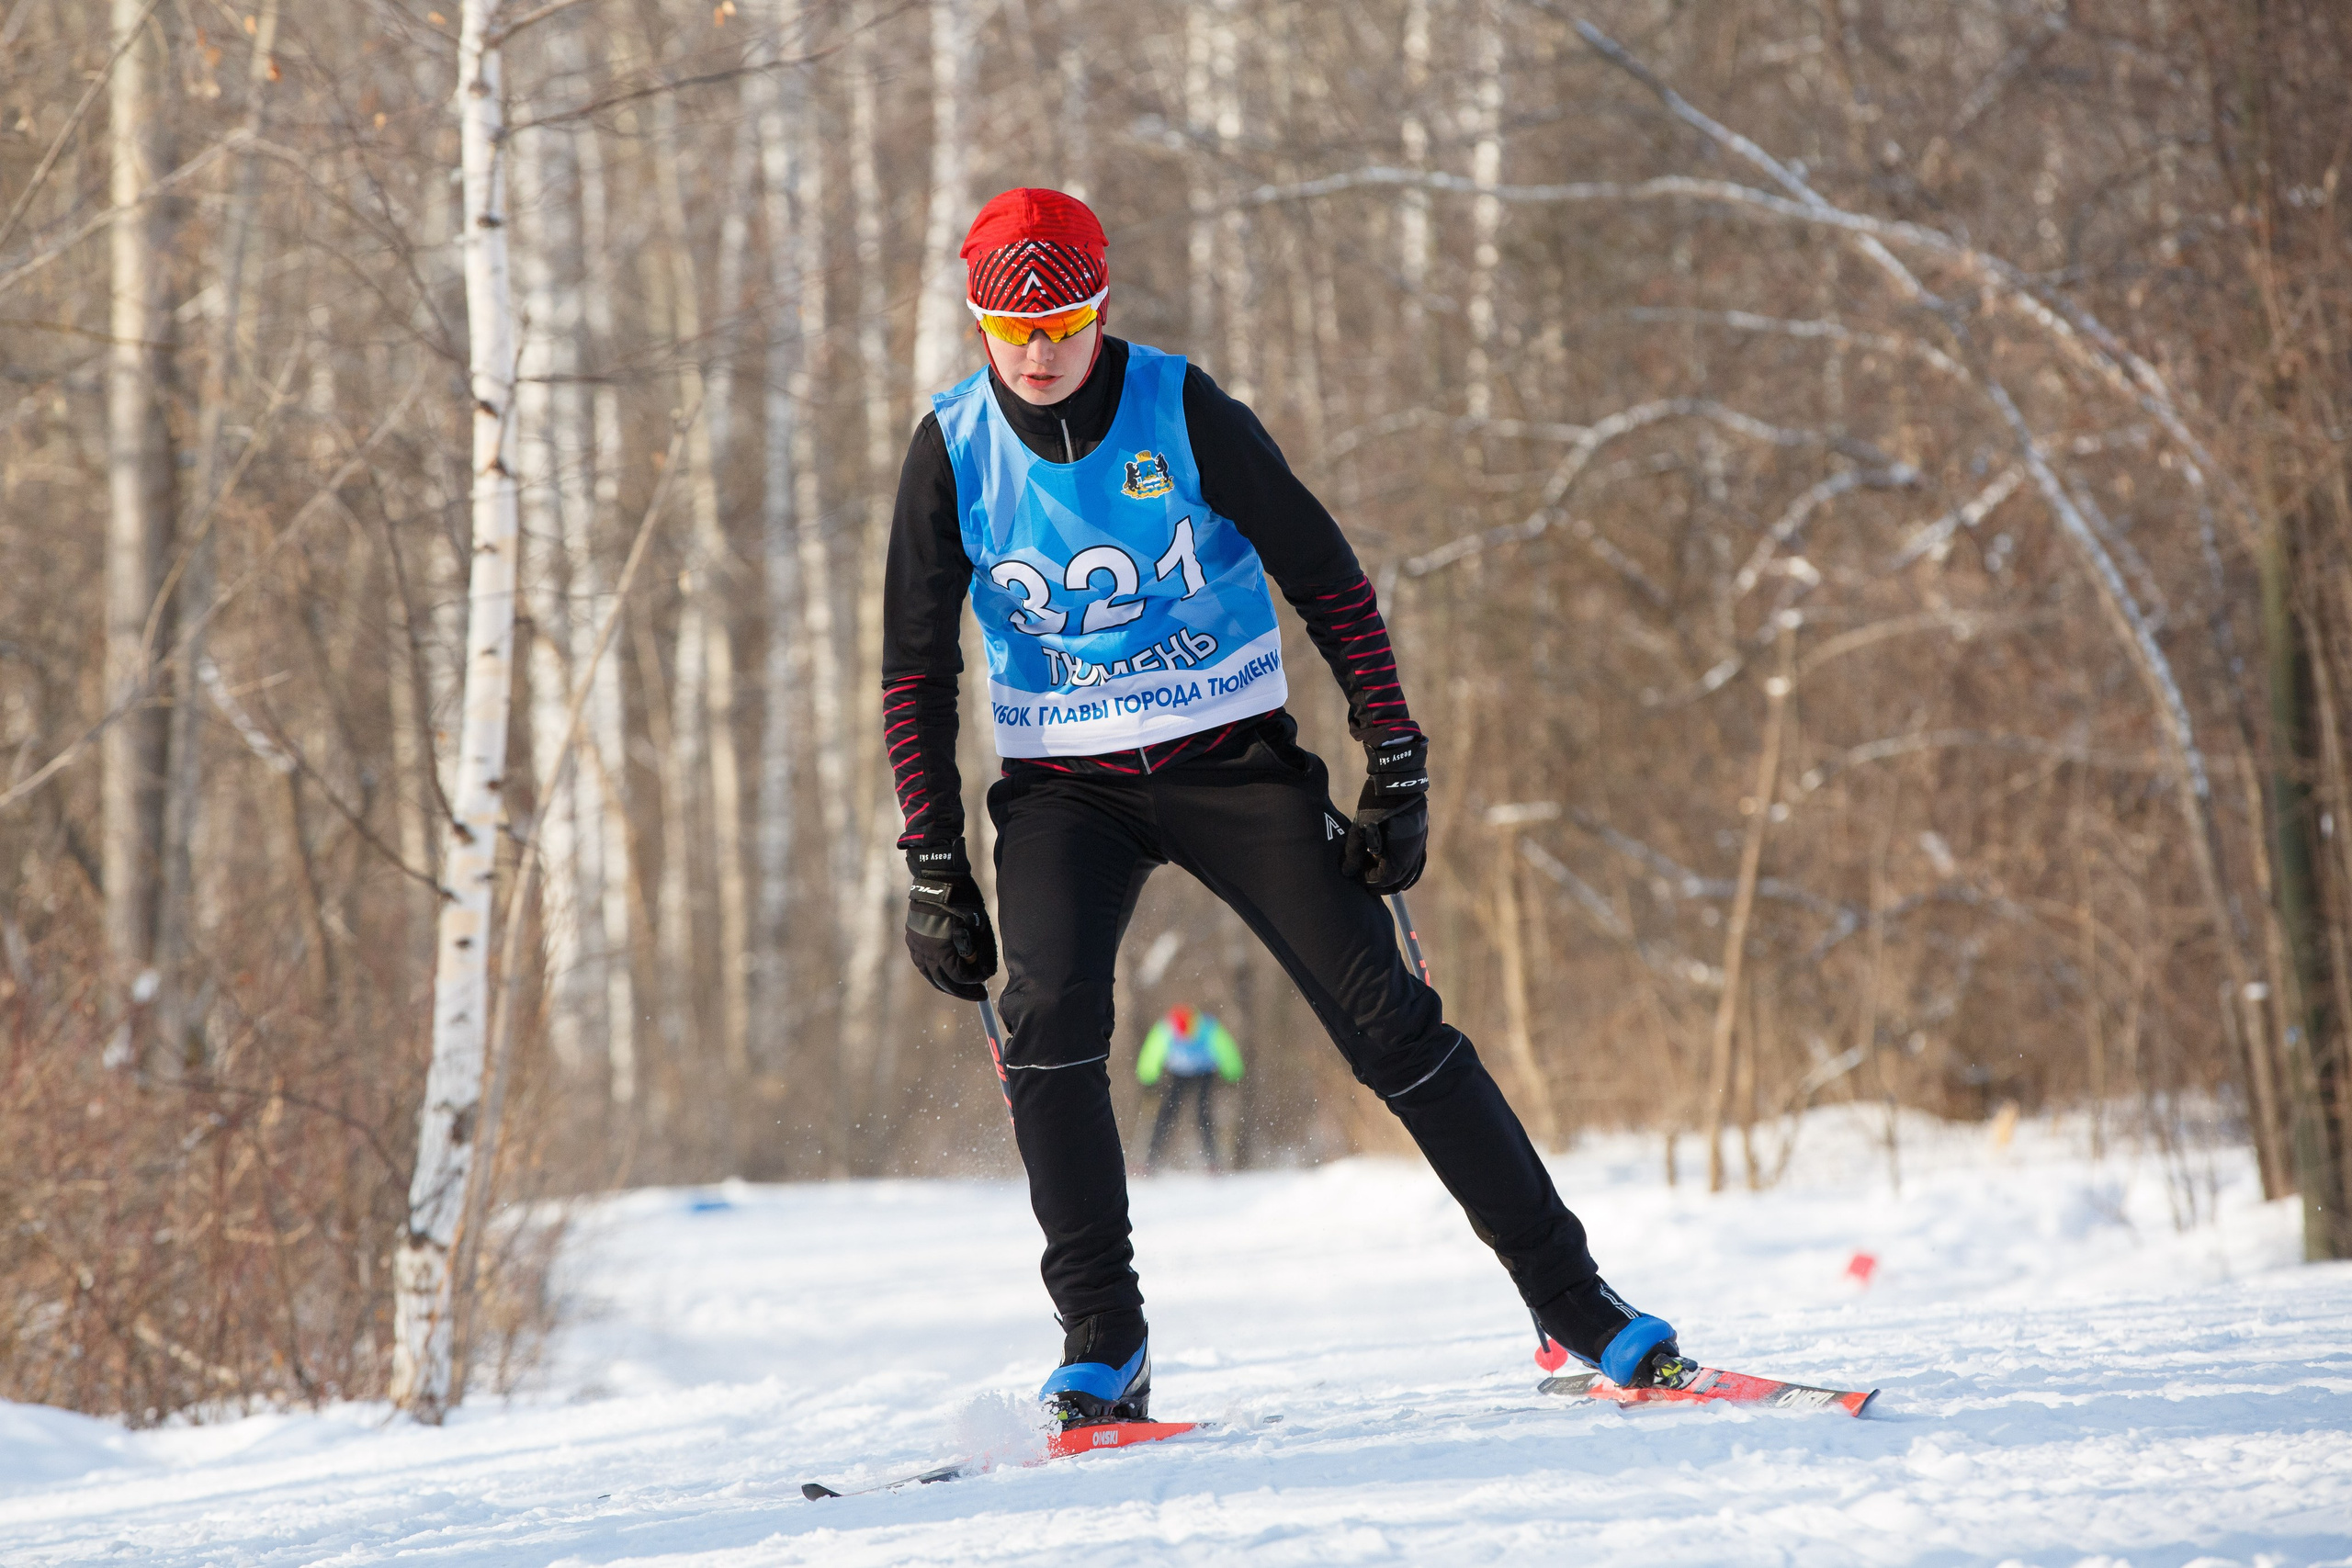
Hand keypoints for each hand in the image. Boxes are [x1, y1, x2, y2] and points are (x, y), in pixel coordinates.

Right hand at [904, 841, 997, 1000]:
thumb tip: (986, 973)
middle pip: (943, 982)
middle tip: (977, 995)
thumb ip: (982, 950)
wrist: (938, 875)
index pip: (959, 978)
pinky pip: (921, 963)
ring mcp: (915, 944)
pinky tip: (942, 972)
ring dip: (945, 984)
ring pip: (929, 975)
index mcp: (941, 948)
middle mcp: (924, 950)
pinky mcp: (912, 937)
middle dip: (961, 991)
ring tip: (959, 988)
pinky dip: (932, 971)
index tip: (984, 987)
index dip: (973, 984)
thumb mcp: (979, 923)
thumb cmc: (964, 897)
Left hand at [1342, 732, 1428, 894]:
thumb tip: (1347, 872)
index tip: (1357, 874)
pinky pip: (1417, 861)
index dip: (1369, 881)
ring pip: (1410, 873)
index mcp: (1399, 854)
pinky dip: (1405, 868)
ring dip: (1393, 876)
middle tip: (1364, 876)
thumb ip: (1354, 853)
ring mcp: (1420, 845)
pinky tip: (1392, 863)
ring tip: (1376, 869)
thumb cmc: (1376, 802)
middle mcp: (1414, 853)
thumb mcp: (1360, 828)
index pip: (1384, 880)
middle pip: (1399, 881)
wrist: (1397, 778)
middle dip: (1381, 883)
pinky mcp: (1421, 835)